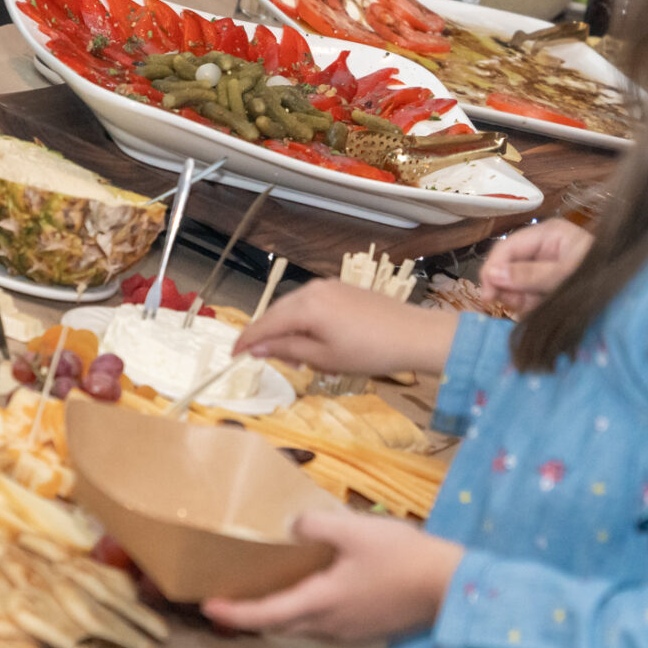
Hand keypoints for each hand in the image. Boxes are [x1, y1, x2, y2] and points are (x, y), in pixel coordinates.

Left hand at [202, 506, 464, 642]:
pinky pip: (322, 625)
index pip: (266, 614)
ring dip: (279, 614)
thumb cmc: (402, 558)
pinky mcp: (364, 630)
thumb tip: (293, 527)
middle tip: (228, 598)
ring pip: (302, 627)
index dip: (234, 611)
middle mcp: (328, 626)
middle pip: (280, 625)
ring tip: (265, 591)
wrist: (449, 588)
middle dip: (251, 615)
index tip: (207, 605)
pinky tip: (311, 590)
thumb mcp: (356, 530)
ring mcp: (348, 633)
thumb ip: (317, 525)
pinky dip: (304, 612)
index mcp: (321, 603)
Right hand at [233, 281, 457, 375]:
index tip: (232, 356)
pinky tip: (316, 342)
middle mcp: (313, 289)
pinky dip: (305, 322)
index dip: (246, 341)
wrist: (415, 335)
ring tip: (300, 358)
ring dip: (288, 330)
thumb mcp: (324, 358)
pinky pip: (312, 304)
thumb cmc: (370, 352)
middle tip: (269, 362)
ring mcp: (329, 286)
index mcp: (306, 306)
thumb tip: (256, 348)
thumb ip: (287, 350)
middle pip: (277, 312)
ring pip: (294, 308)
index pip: (264, 323)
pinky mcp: (343, 289)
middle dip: (268, 336)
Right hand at [480, 219, 593, 310]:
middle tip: (509, 305)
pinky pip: (528, 297)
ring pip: (515, 285)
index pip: (508, 247)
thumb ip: (529, 275)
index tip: (487, 293)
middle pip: (508, 266)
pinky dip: (529, 307)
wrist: (633, 294)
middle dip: (506, 287)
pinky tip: (539, 311)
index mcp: (548, 234)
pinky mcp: (550, 287)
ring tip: (533, 307)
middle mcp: (544, 249)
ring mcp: (546, 269)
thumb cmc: (603, 274)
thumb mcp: (564, 274)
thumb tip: (494, 275)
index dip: (493, 268)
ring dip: (518, 299)